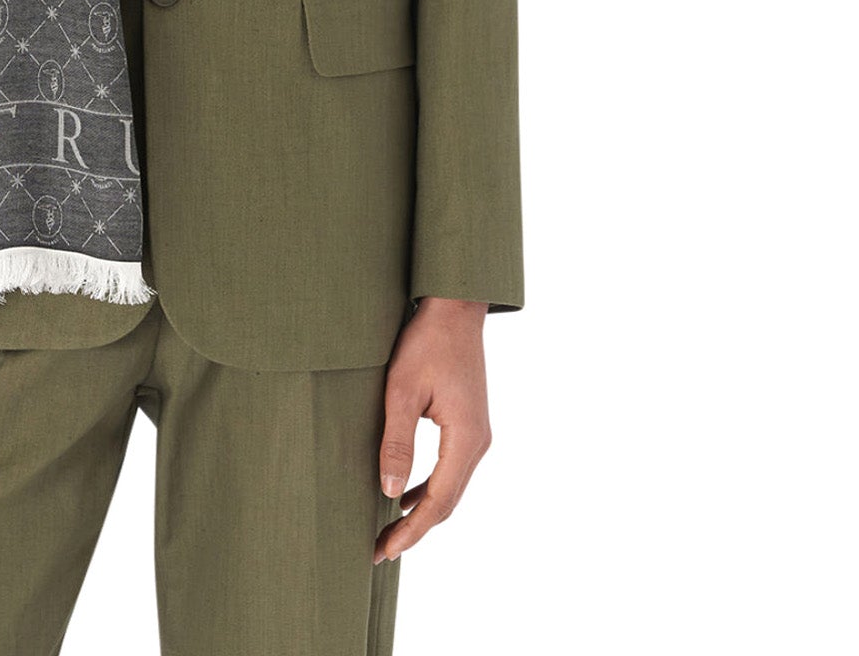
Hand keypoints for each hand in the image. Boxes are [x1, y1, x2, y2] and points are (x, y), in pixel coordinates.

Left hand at [373, 296, 489, 561]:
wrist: (455, 308)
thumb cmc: (427, 342)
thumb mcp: (402, 390)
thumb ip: (397, 442)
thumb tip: (390, 492)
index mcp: (466, 439)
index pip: (438, 502)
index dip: (411, 530)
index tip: (384, 550)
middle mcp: (478, 443)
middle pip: (447, 502)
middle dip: (415, 528)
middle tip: (380, 548)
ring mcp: (476, 434)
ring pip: (450, 488)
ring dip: (422, 509)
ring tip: (390, 528)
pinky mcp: (469, 424)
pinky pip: (450, 469)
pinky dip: (429, 487)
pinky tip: (405, 492)